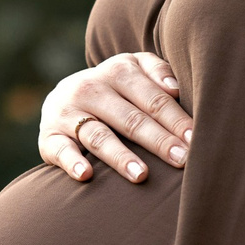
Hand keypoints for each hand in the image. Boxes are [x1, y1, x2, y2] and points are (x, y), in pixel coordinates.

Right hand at [37, 53, 193, 183]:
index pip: (152, 98)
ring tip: (142, 175)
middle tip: (181, 160)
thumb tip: (174, 87)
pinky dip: (72, 161)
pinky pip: (60, 149)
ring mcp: (67, 112)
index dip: (175, 119)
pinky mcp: (48, 136)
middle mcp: (90, 88)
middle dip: (158, 140)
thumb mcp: (134, 69)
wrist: (64, 97)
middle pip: (130, 118)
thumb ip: (157, 71)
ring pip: (98, 135)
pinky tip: (86, 174)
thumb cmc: (116, 90)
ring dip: (120, 156)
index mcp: (117, 71)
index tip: (195, 140)